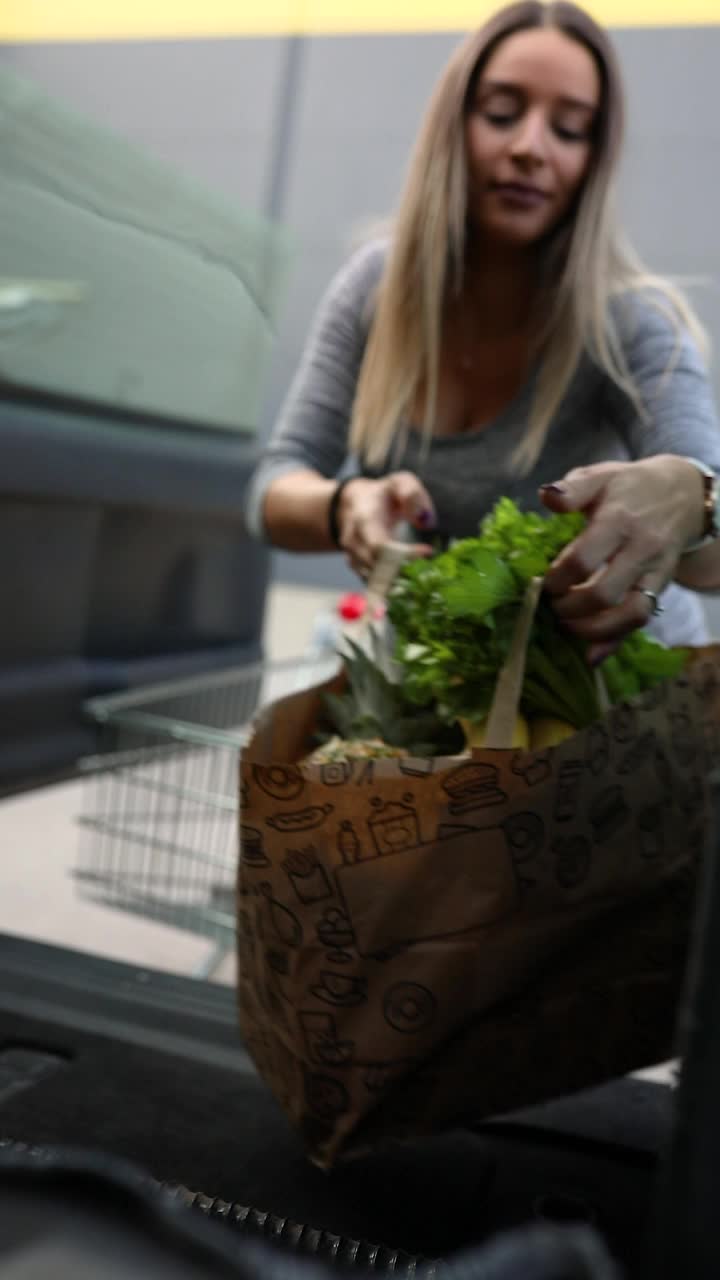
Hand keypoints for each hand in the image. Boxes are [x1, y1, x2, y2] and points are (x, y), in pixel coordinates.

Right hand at [335, 471, 435, 577]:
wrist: (354, 505)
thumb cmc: (383, 494)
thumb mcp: (400, 482)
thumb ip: (412, 495)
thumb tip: (424, 520)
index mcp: (363, 519)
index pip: (379, 545)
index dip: (402, 554)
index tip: (427, 552)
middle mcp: (353, 542)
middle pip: (377, 568)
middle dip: (404, 572)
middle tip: (429, 572)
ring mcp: (353, 557)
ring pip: (375, 580)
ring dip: (400, 583)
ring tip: (422, 578)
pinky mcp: (358, 569)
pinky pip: (375, 584)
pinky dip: (392, 588)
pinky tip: (411, 585)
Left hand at [539, 456, 704, 662]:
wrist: (684, 494)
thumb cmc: (631, 487)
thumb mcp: (601, 476)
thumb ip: (572, 488)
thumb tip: (546, 496)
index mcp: (619, 520)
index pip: (583, 559)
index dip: (556, 579)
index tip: (542, 583)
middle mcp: (641, 549)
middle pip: (605, 594)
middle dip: (570, 609)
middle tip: (552, 607)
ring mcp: (654, 573)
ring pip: (629, 615)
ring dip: (592, 631)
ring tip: (567, 627)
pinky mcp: (661, 588)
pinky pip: (641, 621)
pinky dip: (615, 643)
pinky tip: (591, 655)